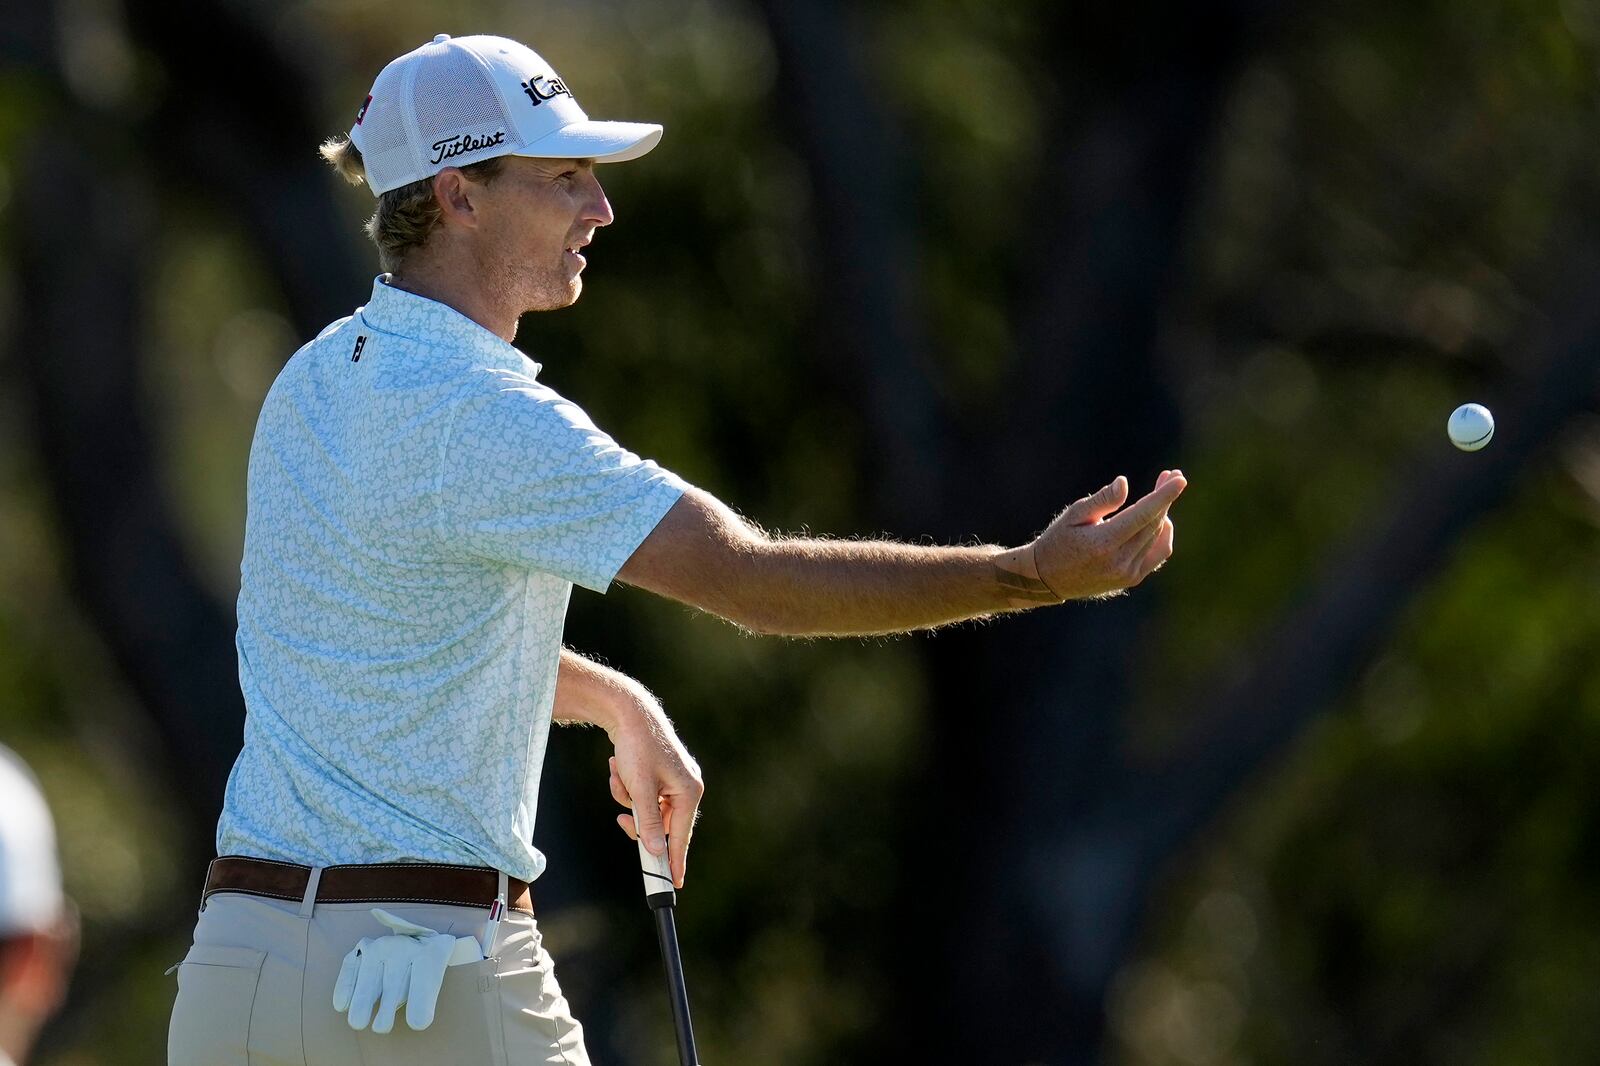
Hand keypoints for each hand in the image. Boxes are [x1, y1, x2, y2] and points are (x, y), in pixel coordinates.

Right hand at [331, 909, 481, 1032]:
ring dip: (363, 999)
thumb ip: (424, 1000)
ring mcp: (382, 945)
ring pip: (370, 973)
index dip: (420, 1001)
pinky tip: (342, 1005)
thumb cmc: (423, 970)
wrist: (417, 939)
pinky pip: (351, 965)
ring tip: (358, 1023)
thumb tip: (418, 1022)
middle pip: (395, 979)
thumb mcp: (432, 980)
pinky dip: (345, 984)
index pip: (425, 979)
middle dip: (387, 1005)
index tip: (417, 1024)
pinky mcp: (363, 948)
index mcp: (431, 953)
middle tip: (381, 1028)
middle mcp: (405, 946)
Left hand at [607, 701, 703, 888]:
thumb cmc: (637, 747)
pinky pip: (642, 794)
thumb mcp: (639, 788)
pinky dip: (627, 787)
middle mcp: (686, 786)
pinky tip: (619, 767)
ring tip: (619, 775)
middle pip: (661, 823)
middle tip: (623, 818)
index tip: (673, 883)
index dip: (675, 860)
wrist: (628, 711)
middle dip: (636, 816)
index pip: (681, 835)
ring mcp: (673, 780)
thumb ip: (647, 821)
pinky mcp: (660, 774)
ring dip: (627, 798)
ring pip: (646, 808)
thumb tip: (654, 850)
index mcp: (689, 790)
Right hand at [1024, 470, 1185, 600]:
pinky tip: (1159, 518)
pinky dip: (1162, 534)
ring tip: (1163, 492)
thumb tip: (1124, 483)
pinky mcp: (1132, 579)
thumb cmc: (1059, 540)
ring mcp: (1128, 573)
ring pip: (1158, 536)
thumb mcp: (1074, 515)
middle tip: (1171, 475)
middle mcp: (1119, 561)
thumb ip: (1101, 500)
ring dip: (1164, 513)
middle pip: (1154, 523)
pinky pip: (1158, 553)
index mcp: (1103, 543)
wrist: (1049, 579)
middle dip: (1165, 497)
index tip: (1180, 479)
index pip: (1143, 515)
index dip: (1164, 496)